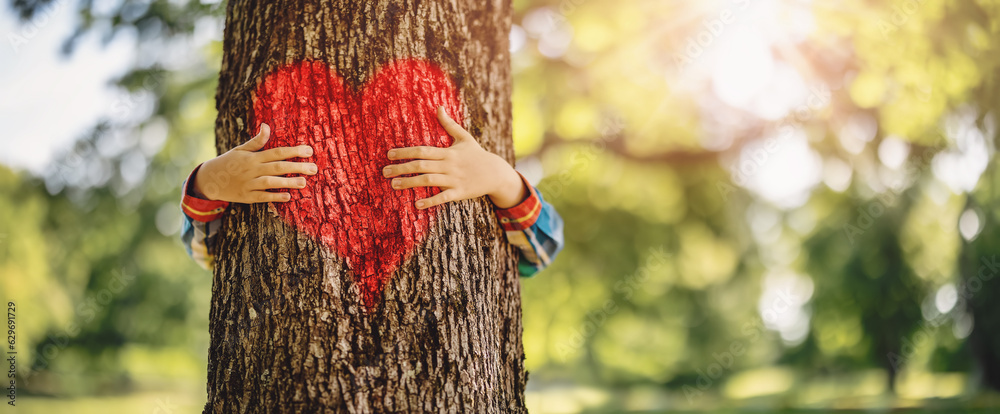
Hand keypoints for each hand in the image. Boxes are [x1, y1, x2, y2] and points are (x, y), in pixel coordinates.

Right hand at [192, 123, 317, 202]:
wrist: (210, 180)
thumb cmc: (229, 162)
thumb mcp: (241, 149)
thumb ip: (256, 140)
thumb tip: (266, 126)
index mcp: (252, 157)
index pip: (276, 152)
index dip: (293, 151)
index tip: (309, 151)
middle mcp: (252, 170)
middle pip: (277, 167)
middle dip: (296, 167)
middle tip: (314, 168)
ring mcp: (249, 184)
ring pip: (270, 182)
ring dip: (288, 182)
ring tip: (304, 182)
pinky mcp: (246, 197)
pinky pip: (262, 197)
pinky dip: (274, 197)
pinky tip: (288, 197)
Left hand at [383, 106, 526, 209]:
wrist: (496, 173)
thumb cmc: (477, 154)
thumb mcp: (464, 138)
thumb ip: (449, 124)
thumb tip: (438, 107)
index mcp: (448, 152)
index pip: (422, 150)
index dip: (405, 152)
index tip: (389, 154)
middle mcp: (449, 165)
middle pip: (421, 165)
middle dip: (401, 168)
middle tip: (384, 172)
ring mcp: (454, 179)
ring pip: (428, 181)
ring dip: (410, 183)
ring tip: (394, 185)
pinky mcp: (460, 192)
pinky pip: (443, 197)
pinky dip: (430, 201)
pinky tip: (416, 204)